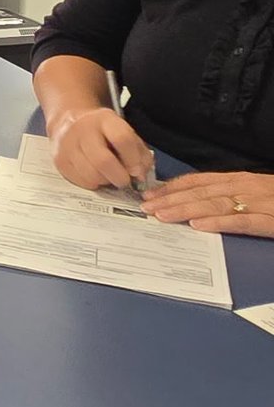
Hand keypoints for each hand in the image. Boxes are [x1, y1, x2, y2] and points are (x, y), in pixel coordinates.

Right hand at [48, 106, 154, 191]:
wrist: (68, 122)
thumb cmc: (102, 132)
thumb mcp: (123, 132)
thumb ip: (138, 152)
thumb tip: (140, 175)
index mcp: (104, 119)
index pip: (122, 139)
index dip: (133, 159)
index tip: (137, 171)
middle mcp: (83, 129)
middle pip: (103, 161)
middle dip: (119, 177)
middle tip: (124, 180)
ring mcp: (67, 145)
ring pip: (91, 175)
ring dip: (105, 181)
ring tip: (108, 176)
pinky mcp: (59, 160)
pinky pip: (80, 181)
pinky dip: (92, 183)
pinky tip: (95, 174)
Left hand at [143, 171, 273, 235]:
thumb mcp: (256, 193)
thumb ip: (231, 195)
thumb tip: (199, 204)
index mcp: (242, 180)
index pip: (200, 180)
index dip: (173, 186)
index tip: (150, 194)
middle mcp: (247, 187)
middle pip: (202, 192)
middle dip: (171, 199)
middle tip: (145, 207)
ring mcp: (260, 203)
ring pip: (216, 204)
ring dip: (186, 209)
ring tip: (162, 215)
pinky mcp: (273, 220)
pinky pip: (243, 221)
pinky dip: (219, 223)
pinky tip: (200, 227)